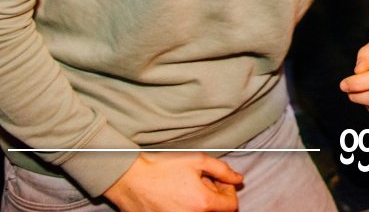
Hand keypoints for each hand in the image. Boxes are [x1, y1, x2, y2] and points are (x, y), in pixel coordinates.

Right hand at [103, 152, 242, 211]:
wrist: (130, 179)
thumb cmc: (162, 167)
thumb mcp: (197, 160)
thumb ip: (223, 170)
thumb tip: (239, 179)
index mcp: (203, 203)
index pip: (232, 206)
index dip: (229, 191)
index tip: (219, 181)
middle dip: (214, 196)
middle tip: (201, 181)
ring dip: (200, 203)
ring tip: (187, 188)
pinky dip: (185, 208)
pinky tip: (176, 197)